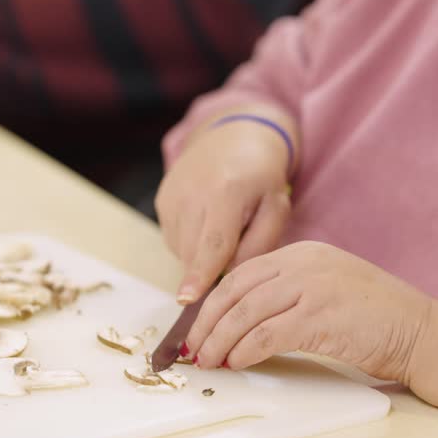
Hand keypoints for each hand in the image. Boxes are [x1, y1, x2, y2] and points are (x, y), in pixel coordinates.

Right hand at [155, 110, 294, 302]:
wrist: (232, 137)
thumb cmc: (262, 178)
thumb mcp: (276, 207)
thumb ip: (260, 244)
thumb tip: (232, 277)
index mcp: (227, 193)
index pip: (213, 243)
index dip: (200, 274)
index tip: (186, 300)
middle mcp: (192, 193)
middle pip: (195, 253)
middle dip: (213, 267)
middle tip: (237, 245)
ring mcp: (172, 196)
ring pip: (182, 250)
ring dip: (201, 254)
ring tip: (223, 228)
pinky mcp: (161, 200)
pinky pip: (174, 239)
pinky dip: (191, 241)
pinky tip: (206, 221)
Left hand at [184, 241, 433, 380]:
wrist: (422, 332)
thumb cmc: (378, 320)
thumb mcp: (329, 289)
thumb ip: (291, 293)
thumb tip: (242, 321)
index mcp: (304, 253)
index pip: (243, 273)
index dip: (214, 302)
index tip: (199, 327)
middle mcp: (305, 263)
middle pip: (236, 289)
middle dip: (208, 322)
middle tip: (193, 349)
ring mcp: (313, 287)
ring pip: (246, 312)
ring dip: (221, 340)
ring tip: (209, 361)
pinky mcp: (320, 316)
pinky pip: (267, 334)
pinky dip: (245, 351)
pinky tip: (238, 364)